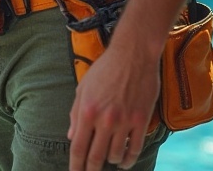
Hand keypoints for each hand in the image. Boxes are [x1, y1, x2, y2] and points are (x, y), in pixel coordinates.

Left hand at [67, 40, 159, 170]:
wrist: (133, 54)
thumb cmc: (106, 68)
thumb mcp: (83, 87)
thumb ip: (75, 114)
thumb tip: (71, 136)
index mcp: (87, 111)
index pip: (78, 147)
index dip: (75, 166)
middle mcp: (105, 119)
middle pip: (96, 157)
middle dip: (91, 169)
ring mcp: (124, 121)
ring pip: (115, 155)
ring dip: (111, 162)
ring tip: (109, 161)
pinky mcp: (141, 120)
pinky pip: (135, 148)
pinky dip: (129, 159)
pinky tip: (124, 161)